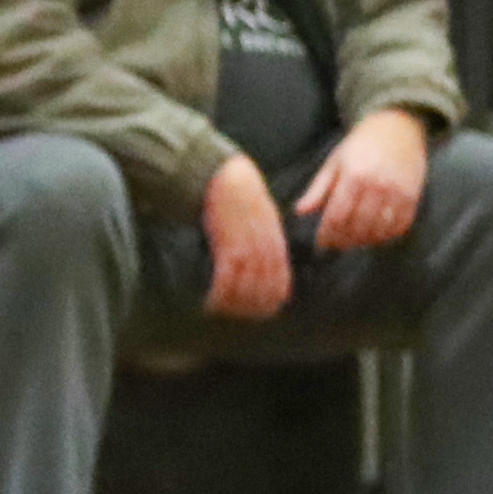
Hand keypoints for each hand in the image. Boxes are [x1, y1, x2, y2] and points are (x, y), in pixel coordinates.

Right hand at [201, 151, 292, 320]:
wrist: (227, 177)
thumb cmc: (242, 195)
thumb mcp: (264, 216)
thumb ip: (267, 238)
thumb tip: (267, 258)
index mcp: (276, 243)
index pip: (281, 281)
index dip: (273, 300)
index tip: (264, 311)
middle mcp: (265, 250)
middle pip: (264, 289)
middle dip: (254, 307)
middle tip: (241, 316)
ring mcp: (247, 249)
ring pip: (246, 288)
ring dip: (235, 305)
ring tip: (224, 312)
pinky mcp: (228, 246)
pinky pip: (226, 279)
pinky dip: (220, 294)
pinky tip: (211, 302)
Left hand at [295, 107, 428, 252]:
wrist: (397, 127)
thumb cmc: (360, 145)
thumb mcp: (334, 162)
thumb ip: (318, 188)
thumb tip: (300, 211)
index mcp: (353, 176)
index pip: (337, 216)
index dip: (327, 234)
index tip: (321, 242)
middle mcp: (377, 186)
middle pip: (358, 226)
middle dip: (344, 240)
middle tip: (335, 244)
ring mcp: (397, 192)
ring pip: (379, 229)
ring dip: (364, 240)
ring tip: (353, 240)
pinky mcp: (413, 196)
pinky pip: (400, 225)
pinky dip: (386, 235)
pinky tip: (375, 235)